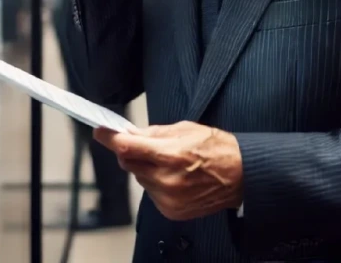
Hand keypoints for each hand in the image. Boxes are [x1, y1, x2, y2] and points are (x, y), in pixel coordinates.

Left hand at [94, 121, 242, 221]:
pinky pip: (150, 193)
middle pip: (129, 163)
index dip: (110, 138)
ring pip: (139, 178)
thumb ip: (154, 133)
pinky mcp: (171, 211)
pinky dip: (156, 183)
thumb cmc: (216, 149)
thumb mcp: (185, 129)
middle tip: (144, 144)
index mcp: (170, 155)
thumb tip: (130, 133)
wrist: (240, 176)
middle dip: (132, 151)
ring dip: (145, 168)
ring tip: (168, 162)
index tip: (100, 132)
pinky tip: (174, 177)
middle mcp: (166, 179)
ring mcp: (168, 198)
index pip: (128, 147)